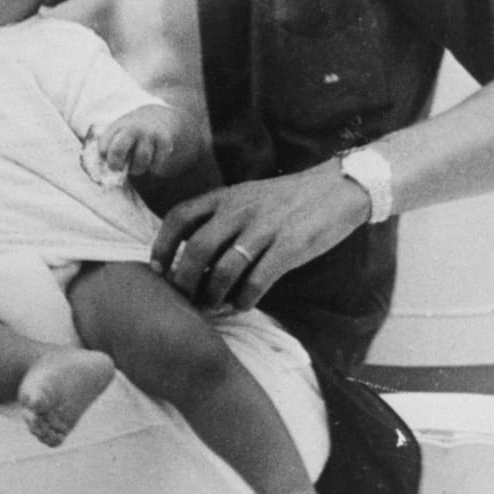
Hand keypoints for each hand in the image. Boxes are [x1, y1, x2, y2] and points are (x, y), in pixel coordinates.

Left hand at [99, 106, 178, 178]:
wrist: (158, 118)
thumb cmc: (131, 133)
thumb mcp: (117, 133)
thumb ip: (108, 149)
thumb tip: (104, 171)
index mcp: (118, 127)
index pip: (104, 146)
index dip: (104, 157)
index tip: (108, 158)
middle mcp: (133, 128)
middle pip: (118, 150)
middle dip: (115, 164)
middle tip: (117, 168)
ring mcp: (150, 134)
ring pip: (141, 161)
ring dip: (137, 169)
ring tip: (136, 166)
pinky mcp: (165, 141)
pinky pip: (156, 163)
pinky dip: (153, 167)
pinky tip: (151, 161)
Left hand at [151, 161, 370, 309]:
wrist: (337, 188)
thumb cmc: (285, 201)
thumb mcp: (246, 197)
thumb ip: (219, 218)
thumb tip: (188, 257)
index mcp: (226, 196)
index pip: (180, 216)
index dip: (162, 245)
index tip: (156, 269)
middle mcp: (241, 210)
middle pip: (197, 248)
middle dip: (184, 280)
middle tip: (184, 298)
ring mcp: (265, 228)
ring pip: (224, 269)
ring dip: (213, 295)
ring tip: (213, 306)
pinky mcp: (291, 246)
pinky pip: (258, 280)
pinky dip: (245, 299)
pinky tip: (243, 304)